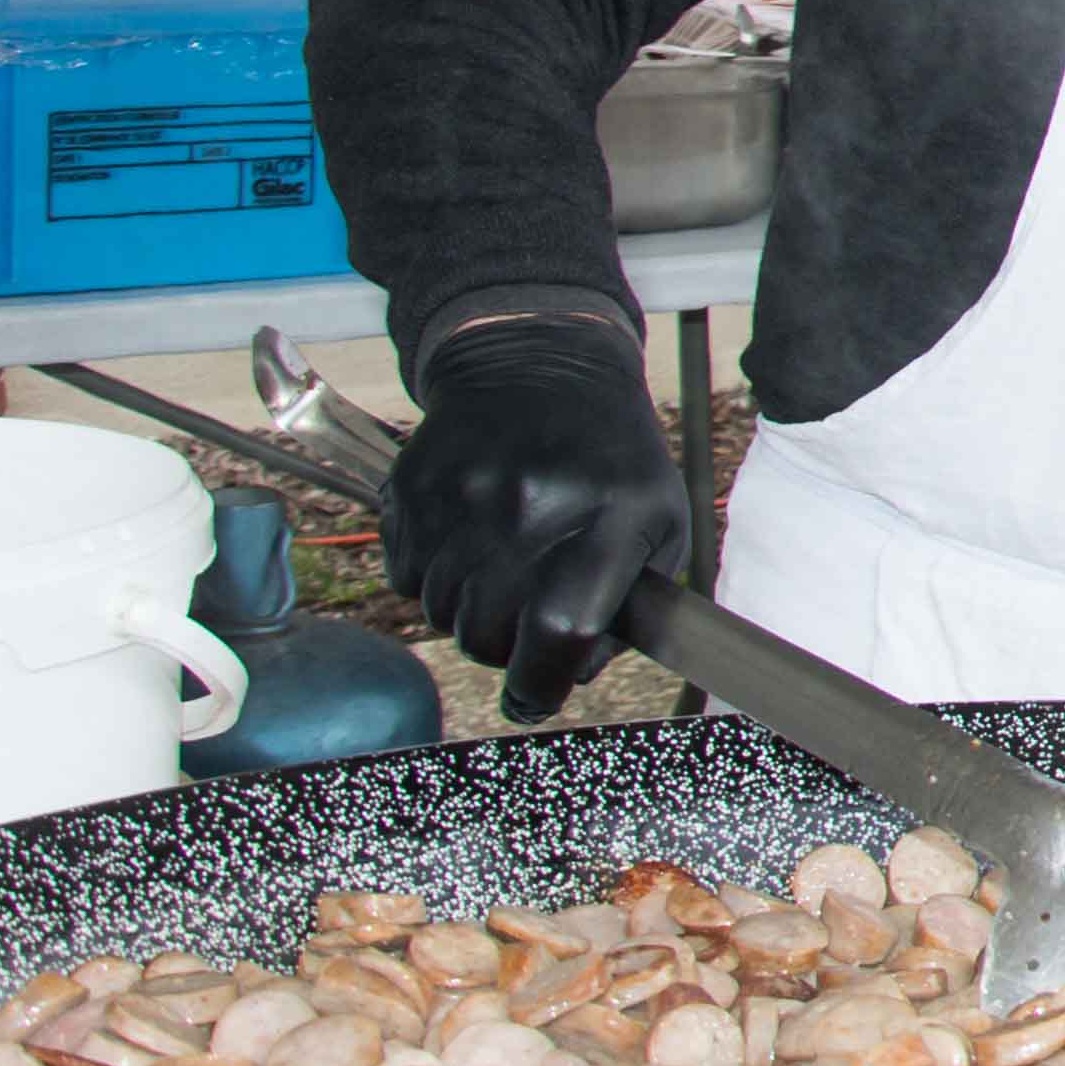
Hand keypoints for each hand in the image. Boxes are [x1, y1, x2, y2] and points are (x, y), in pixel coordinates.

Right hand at [385, 312, 686, 720]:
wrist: (538, 368)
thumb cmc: (611, 461)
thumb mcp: (658, 522)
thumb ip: (634, 608)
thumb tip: (575, 673)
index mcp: (606, 516)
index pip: (560, 626)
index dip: (543, 682)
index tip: (536, 697)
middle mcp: (530, 505)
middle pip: (487, 634)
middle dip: (505, 647)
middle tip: (527, 616)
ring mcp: (462, 495)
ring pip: (441, 614)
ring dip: (469, 610)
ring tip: (505, 562)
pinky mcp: (412, 489)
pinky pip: (406, 579)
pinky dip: (433, 578)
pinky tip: (469, 538)